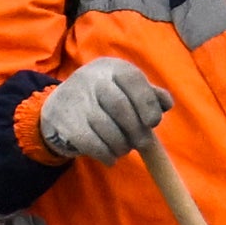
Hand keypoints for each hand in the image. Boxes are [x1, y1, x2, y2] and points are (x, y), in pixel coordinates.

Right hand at [28, 58, 175, 162]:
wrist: (59, 106)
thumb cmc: (102, 98)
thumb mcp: (123, 88)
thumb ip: (148, 94)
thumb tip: (166, 104)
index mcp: (110, 67)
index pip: (133, 79)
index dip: (147, 102)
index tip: (153, 122)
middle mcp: (91, 78)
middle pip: (119, 105)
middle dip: (136, 129)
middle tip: (142, 143)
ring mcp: (76, 99)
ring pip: (106, 127)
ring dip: (121, 145)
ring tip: (124, 149)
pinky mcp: (65, 121)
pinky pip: (91, 142)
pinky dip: (105, 154)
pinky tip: (110, 157)